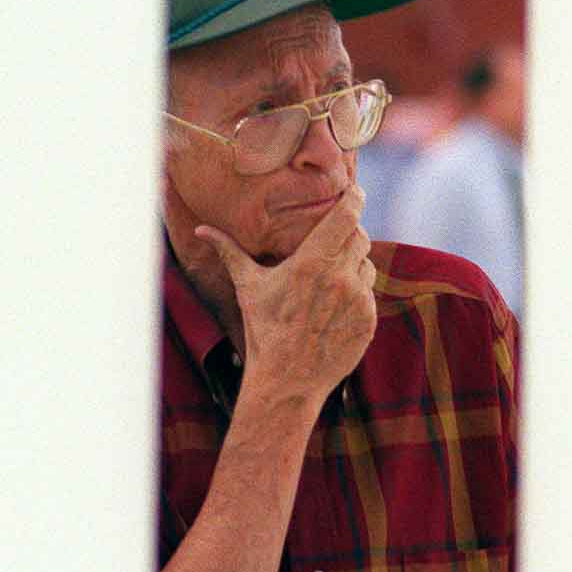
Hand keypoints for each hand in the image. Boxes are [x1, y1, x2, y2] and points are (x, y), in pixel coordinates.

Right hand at [195, 187, 376, 403]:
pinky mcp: (369, 321)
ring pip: (367, 264)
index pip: (347, 215)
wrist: (286, 380)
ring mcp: (358, 300)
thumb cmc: (263, 330)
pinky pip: (369, 294)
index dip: (354, 198)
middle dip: (349, 233)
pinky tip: (332, 308)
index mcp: (312, 261)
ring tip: (327, 282)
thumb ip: (228, 251)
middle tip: (332, 241)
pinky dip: (356, 294)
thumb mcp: (248, 286)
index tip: (354, 191)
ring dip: (353, 265)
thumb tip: (201, 230)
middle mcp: (340, 277)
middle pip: (360, 236)